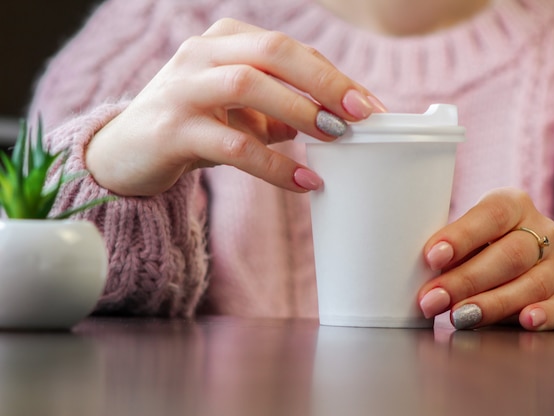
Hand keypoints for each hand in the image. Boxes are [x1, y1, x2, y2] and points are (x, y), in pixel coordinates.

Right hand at [86, 18, 383, 195]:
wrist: (127, 153)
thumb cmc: (194, 125)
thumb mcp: (243, 113)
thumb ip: (284, 111)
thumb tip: (339, 123)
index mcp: (225, 41)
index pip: (289, 49)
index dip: (334, 75)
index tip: (370, 106)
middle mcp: (201, 53)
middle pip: (273, 53)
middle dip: (324, 82)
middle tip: (362, 115)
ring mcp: (182, 88)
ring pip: (248, 84)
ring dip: (299, 111)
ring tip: (336, 140)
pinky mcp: (171, 129)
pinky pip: (231, 143)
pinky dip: (273, 163)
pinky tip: (303, 181)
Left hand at [417, 187, 553, 330]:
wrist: (523, 258)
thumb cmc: (478, 244)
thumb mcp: (465, 234)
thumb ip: (448, 248)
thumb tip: (413, 271)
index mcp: (512, 204)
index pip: (490, 216)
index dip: (461, 236)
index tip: (431, 257)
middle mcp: (542, 230)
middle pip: (509, 256)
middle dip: (465, 281)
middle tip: (433, 299)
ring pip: (531, 284)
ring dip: (491, 304)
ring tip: (459, 317)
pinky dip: (544, 315)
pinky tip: (525, 321)